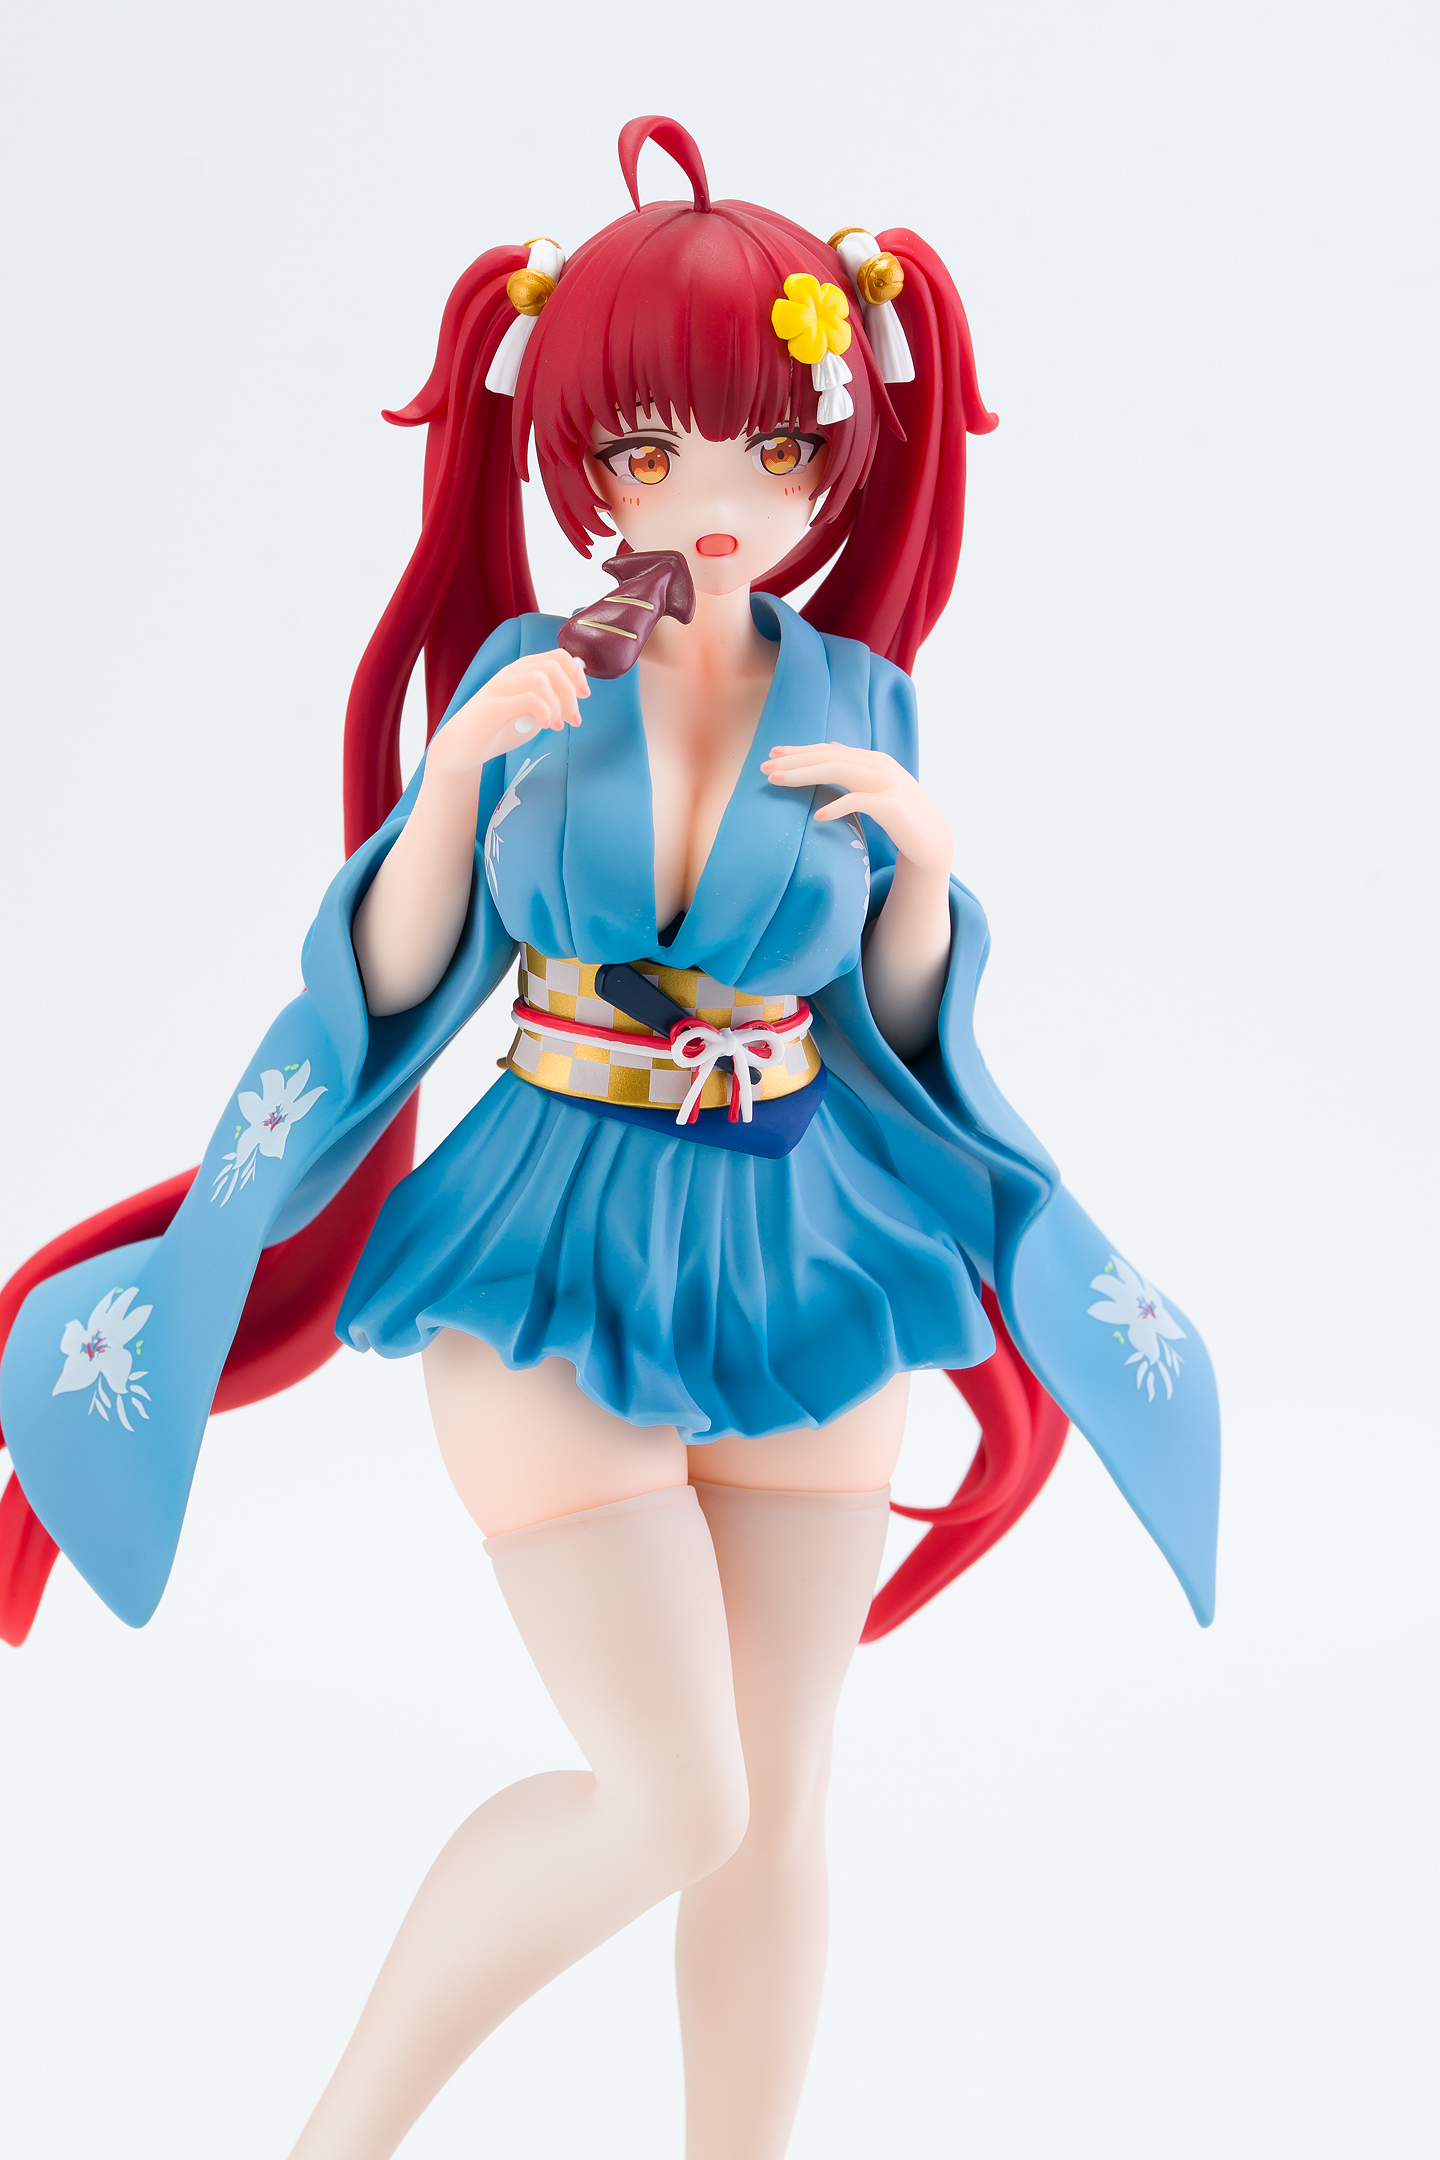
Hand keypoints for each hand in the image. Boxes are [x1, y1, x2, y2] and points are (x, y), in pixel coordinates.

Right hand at [425, 650, 589, 786]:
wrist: (460, 748)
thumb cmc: (498, 729)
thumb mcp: (532, 712)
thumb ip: (551, 698)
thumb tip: (577, 686)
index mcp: (522, 670)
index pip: (558, 656)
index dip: (577, 673)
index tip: (585, 696)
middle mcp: (511, 673)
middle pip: (554, 665)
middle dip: (571, 693)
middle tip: (575, 719)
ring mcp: (499, 687)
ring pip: (541, 679)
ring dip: (558, 704)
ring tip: (559, 726)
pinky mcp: (491, 706)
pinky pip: (527, 698)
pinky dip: (544, 712)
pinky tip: (546, 726)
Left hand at [760, 744, 952, 876]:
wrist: (932, 841)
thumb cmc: (899, 816)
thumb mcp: (876, 785)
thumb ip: (856, 766)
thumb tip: (834, 746)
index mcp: (873, 760)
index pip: (829, 750)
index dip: (800, 751)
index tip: (772, 755)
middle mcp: (880, 766)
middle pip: (830, 757)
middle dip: (794, 761)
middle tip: (765, 768)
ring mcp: (888, 783)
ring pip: (840, 771)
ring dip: (805, 776)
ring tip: (778, 782)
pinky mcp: (893, 806)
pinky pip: (861, 801)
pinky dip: (838, 806)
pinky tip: (818, 817)